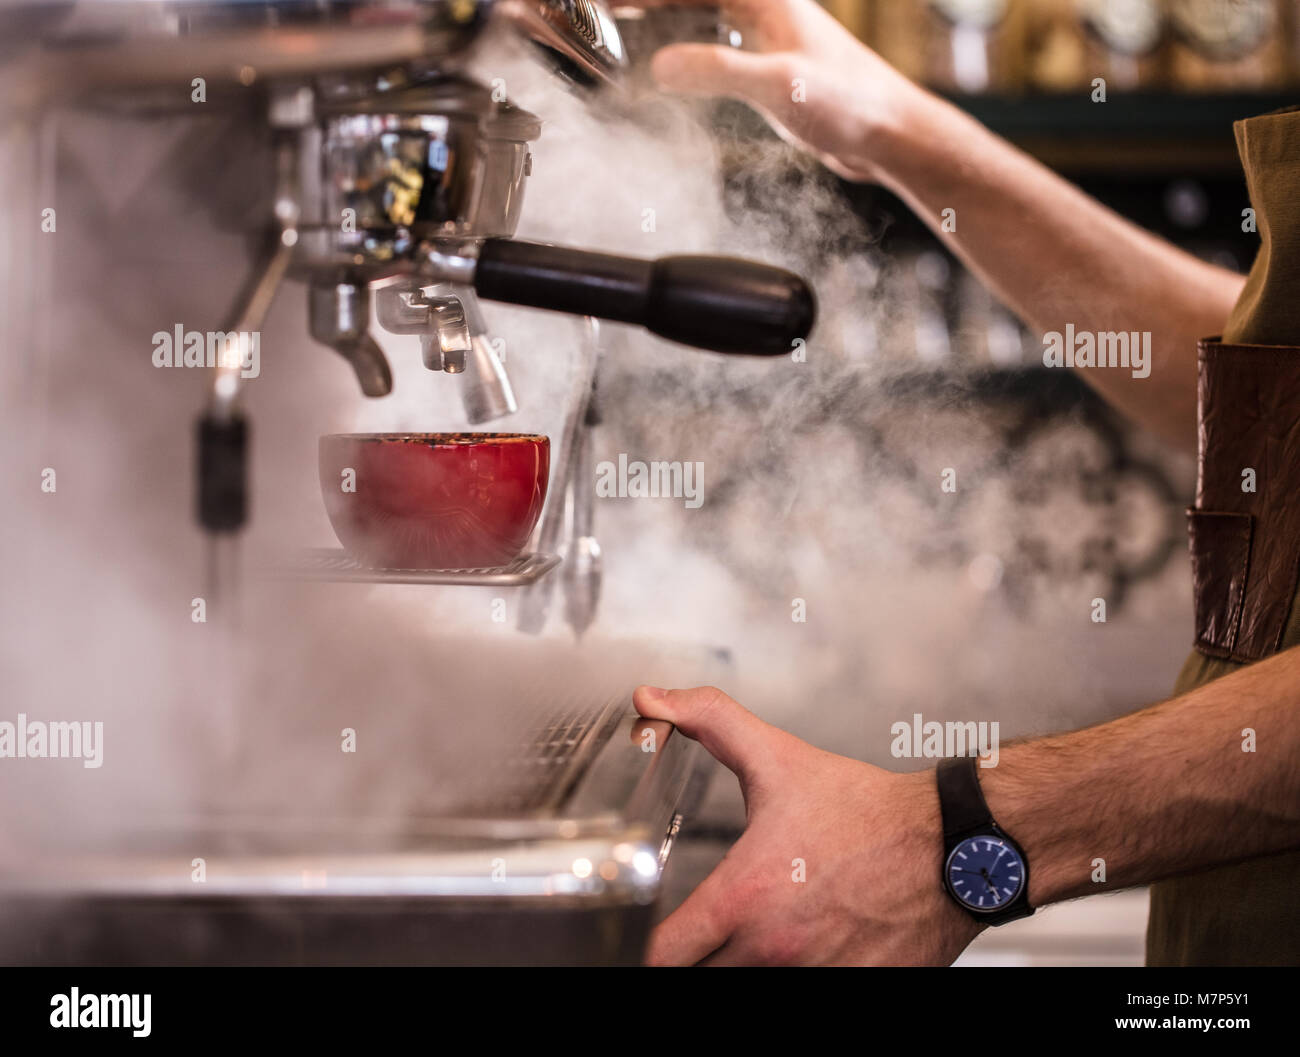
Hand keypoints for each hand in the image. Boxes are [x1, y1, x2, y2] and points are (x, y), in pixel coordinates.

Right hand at [625, 0, 924, 181]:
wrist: (889, 133)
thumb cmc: (853, 103)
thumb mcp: (780, 86)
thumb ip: (717, 71)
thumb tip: (659, 67)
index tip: (600, 3)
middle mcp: (762, 5)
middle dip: (642, 3)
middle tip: (596, 11)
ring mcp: (764, 32)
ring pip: (697, 15)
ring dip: (657, 21)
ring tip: (615, 28)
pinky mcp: (767, 62)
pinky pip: (711, 44)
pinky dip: (682, 51)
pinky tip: (663, 68)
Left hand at [634, 685, 984, 964]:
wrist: (950, 845)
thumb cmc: (867, 811)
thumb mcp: (777, 757)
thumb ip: (709, 721)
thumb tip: (651, 700)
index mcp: (745, 897)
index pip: (664, 954)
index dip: (644, 949)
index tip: (639, 936)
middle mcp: (774, 949)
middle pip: (702, 976)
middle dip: (696, 956)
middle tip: (699, 931)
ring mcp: (815, 977)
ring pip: (747, 988)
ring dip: (740, 965)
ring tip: (753, 933)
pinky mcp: (853, 990)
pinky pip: (805, 997)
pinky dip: (792, 973)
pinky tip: (801, 945)